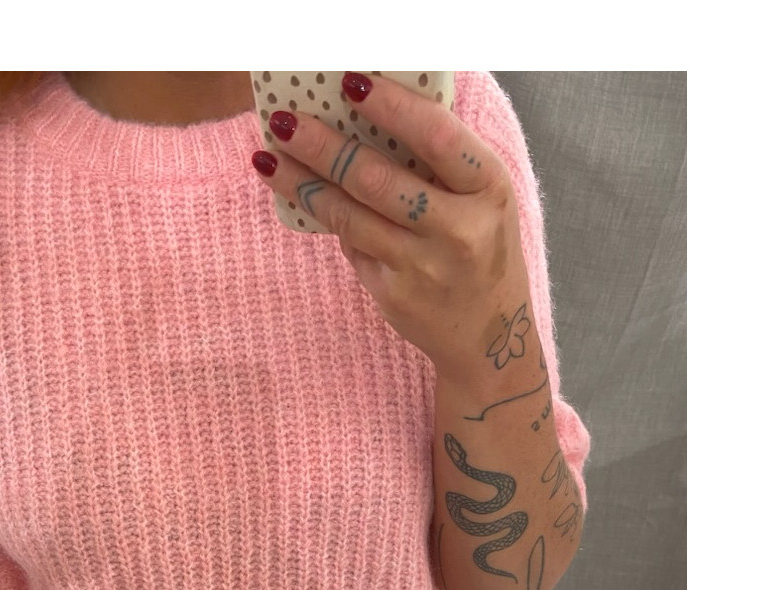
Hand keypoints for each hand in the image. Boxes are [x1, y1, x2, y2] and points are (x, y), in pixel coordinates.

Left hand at [251, 72, 530, 384]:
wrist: (489, 337)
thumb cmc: (482, 249)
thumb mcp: (483, 198)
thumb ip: (441, 162)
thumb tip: (366, 117)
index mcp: (488, 189)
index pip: (436, 137)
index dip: (391, 107)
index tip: (350, 83)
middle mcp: (458, 230)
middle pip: (376, 179)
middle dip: (322, 146)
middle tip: (284, 121)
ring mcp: (422, 268)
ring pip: (350, 216)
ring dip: (303, 184)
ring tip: (269, 158)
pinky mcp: (393, 295)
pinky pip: (351, 246)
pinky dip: (328, 218)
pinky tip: (302, 195)